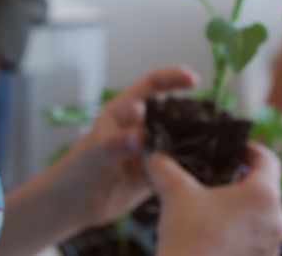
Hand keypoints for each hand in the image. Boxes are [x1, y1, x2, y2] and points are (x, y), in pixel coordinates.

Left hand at [51, 68, 198, 227]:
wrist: (73, 204)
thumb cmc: (76, 169)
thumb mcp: (95, 152)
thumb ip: (117, 143)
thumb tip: (138, 137)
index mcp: (125, 111)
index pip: (153, 85)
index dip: (173, 77)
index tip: (194, 80)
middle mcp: (141, 126)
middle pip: (172, 111)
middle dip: (190, 112)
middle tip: (207, 119)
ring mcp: (150, 149)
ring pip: (178, 139)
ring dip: (192, 141)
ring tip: (207, 145)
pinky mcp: (156, 172)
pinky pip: (177, 165)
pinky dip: (187, 166)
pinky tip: (198, 168)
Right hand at [148, 142, 281, 255]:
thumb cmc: (187, 240)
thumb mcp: (175, 195)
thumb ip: (166, 168)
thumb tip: (155, 155)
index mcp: (263, 195)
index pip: (268, 160)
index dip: (250, 151)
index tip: (234, 151)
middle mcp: (277, 221)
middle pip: (266, 189)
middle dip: (243, 182)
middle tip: (219, 178)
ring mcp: (272, 247)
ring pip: (263, 217)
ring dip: (243, 210)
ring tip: (215, 209)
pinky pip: (258, 241)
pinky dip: (242, 233)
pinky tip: (218, 235)